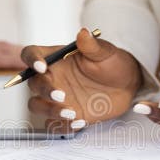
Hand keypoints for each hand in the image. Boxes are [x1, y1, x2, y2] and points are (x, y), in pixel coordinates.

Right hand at [20, 28, 141, 131]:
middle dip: (44, 90)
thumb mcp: (105, 53)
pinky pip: (53, 125)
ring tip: (72, 113)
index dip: (31, 60)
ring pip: (36, 106)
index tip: (42, 67)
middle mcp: (52, 78)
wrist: (128, 86)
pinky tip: (79, 122)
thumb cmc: (113, 64)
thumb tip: (83, 33)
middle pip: (32, 83)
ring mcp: (56, 99)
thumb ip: (92, 45)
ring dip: (49, 111)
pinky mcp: (65, 116)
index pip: (31, 54)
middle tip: (61, 95)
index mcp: (55, 58)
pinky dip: (62, 126)